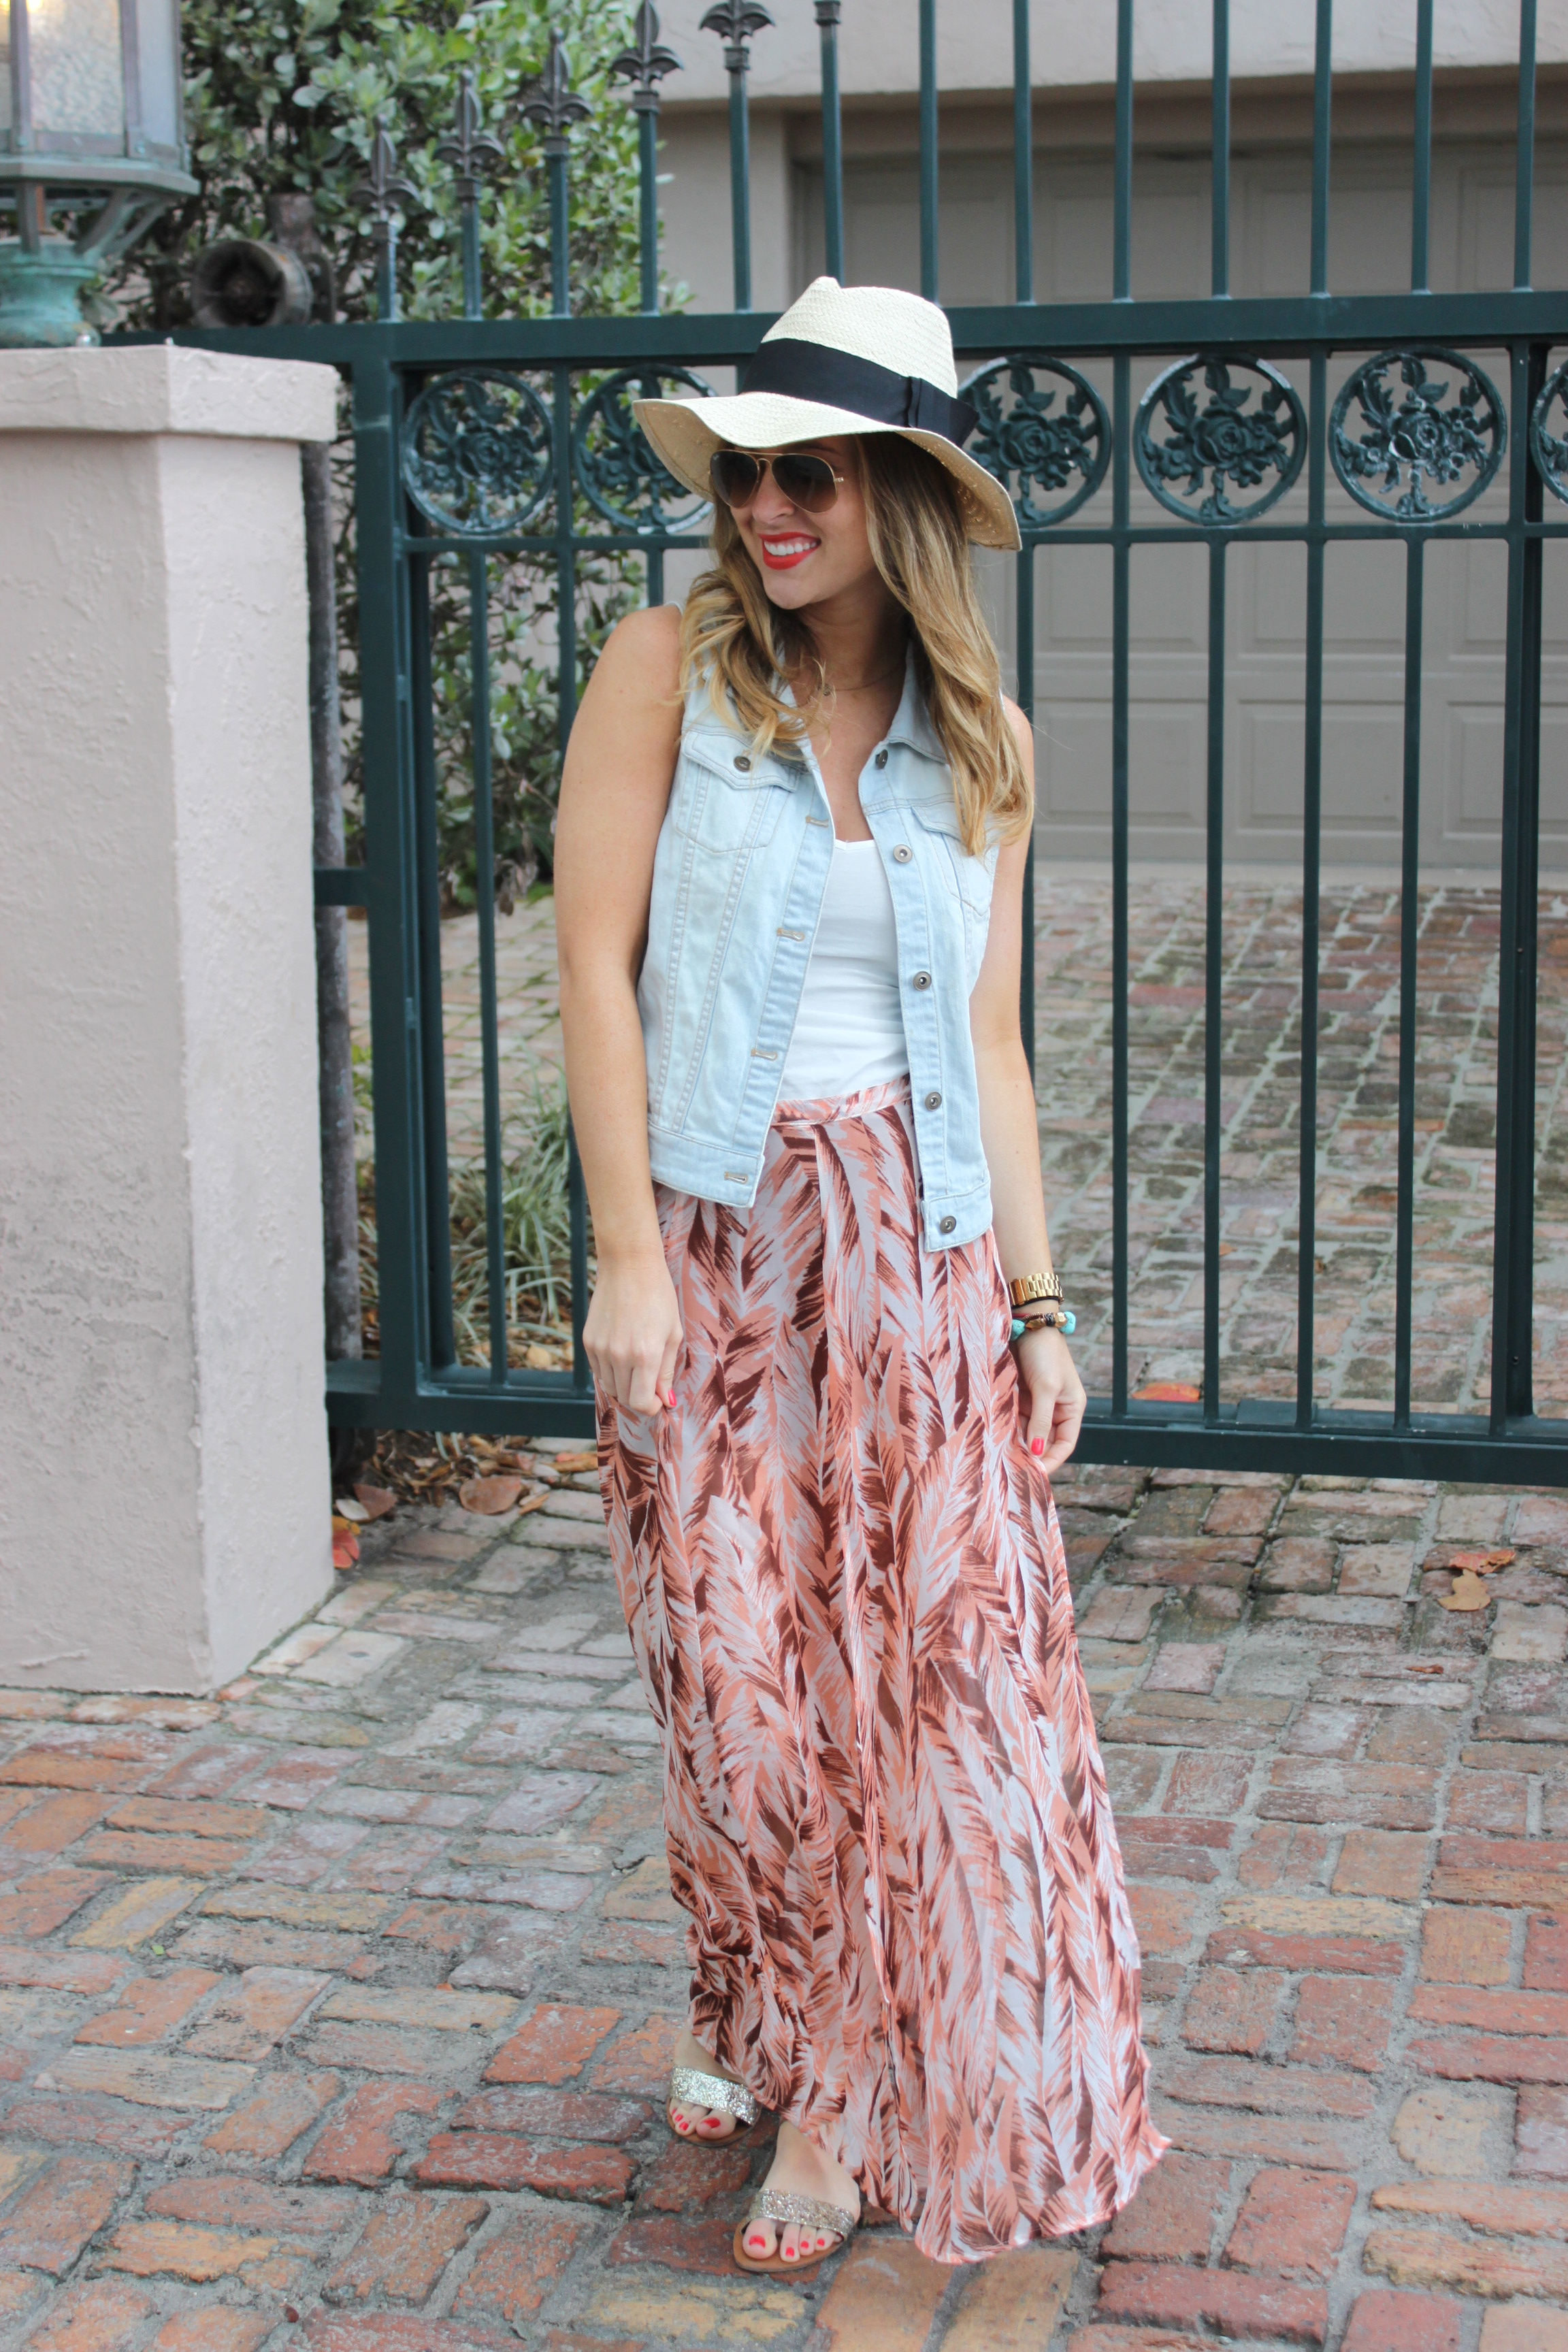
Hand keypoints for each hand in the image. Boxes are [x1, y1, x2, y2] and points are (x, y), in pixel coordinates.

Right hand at [584, 1249, 682, 1416]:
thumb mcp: (672, 1334)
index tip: (657, 1400)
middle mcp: (619, 1355)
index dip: (650, 1407)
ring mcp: (600, 1348)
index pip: (640, 1402)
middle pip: (624, 1397)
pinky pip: (597, 1370)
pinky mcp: (587, 1340)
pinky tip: (621, 1352)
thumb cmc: (658, 1296)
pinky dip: (609, 1370)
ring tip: (636, 1363)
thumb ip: (666, 1371)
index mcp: (645, 1355)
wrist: (628, 1265)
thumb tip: (665, 1400)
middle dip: (639, 1396)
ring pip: (609, 1386)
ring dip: (624, 1383)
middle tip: (650, 1382)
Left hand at [1013, 1326, 1085, 1474]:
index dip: (1052, 1460)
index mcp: (1071, 1409)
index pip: (1065, 1444)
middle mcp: (1054, 1410)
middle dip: (1030, 1454)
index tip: (1035, 1474)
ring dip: (1015, 1443)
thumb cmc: (1045, 1354)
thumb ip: (1041, 1421)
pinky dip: (1005, 1429)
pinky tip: (994, 1438)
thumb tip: (1038, 1453)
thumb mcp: (1046, 1388)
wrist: (1027, 1324)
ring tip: (1000, 1457)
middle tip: (1012, 1469)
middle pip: (1043, 1441)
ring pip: (1025, 1432)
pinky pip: (1012, 1420)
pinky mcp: (1018, 1397)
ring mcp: (1035, 1404)